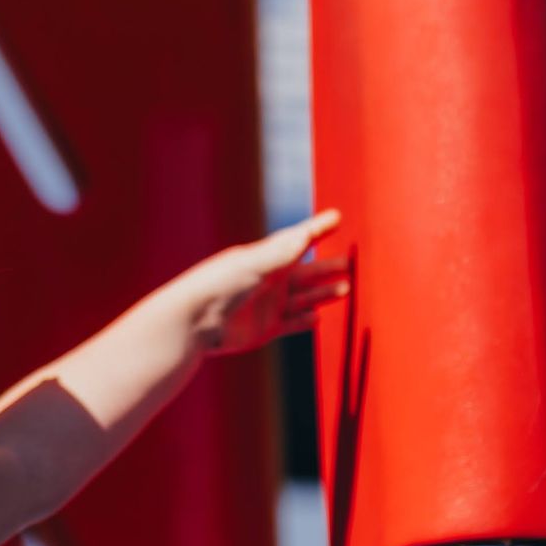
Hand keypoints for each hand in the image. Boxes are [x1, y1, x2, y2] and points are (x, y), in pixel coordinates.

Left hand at [184, 211, 347, 356]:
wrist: (194, 322)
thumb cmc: (219, 285)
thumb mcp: (252, 265)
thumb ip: (281, 254)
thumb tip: (306, 235)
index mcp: (266, 258)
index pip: (298, 240)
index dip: (318, 229)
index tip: (337, 217)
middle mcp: (269, 280)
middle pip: (306, 271)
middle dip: (328, 266)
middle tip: (351, 261)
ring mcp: (268, 305)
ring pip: (304, 297)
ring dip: (324, 293)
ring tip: (346, 287)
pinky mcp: (266, 328)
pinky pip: (292, 322)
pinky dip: (306, 320)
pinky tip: (319, 317)